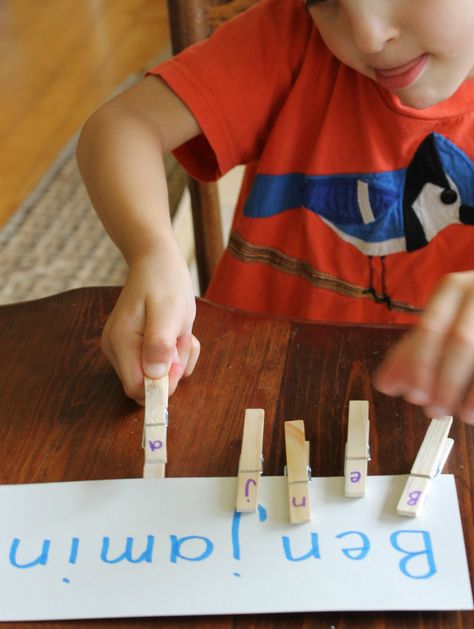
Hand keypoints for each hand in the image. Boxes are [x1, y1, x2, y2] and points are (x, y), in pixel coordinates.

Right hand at [101, 253, 199, 402]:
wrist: (157, 262)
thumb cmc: (164, 284)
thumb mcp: (168, 313)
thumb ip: (160, 345)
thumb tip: (154, 377)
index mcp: (121, 343)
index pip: (137, 389)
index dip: (162, 384)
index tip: (178, 360)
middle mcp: (116, 350)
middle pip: (149, 384)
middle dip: (173, 367)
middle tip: (180, 338)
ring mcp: (124, 349)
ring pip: (158, 375)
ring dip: (177, 357)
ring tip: (178, 331)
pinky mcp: (135, 347)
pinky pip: (160, 364)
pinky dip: (175, 352)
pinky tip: (176, 332)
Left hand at [373, 271, 473, 424]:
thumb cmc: (470, 313)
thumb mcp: (442, 322)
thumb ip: (412, 351)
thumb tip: (385, 385)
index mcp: (453, 289)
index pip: (430, 326)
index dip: (419, 364)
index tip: (411, 396)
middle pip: (461, 341)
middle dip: (445, 381)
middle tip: (433, 411)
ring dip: (473, 391)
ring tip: (461, 417)